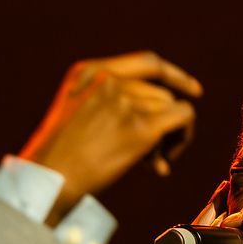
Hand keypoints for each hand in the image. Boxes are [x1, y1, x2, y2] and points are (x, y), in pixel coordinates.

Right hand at [19, 52, 201, 219]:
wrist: (49, 181)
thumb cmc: (58, 161)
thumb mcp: (74, 115)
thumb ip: (107, 105)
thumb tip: (162, 120)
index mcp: (89, 71)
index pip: (147, 63)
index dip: (174, 75)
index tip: (192, 90)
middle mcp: (109, 80)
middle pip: (161, 92)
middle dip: (162, 121)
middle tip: (154, 154)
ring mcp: (125, 102)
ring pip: (172, 107)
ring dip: (169, 138)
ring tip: (151, 163)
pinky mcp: (141, 127)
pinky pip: (184, 117)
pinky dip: (183, 137)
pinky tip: (164, 162)